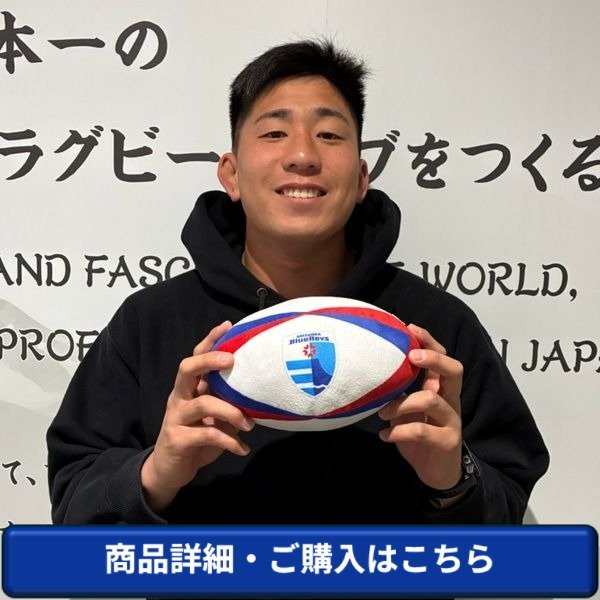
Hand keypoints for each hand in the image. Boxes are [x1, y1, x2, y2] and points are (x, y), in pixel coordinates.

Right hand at [141, 321, 253, 512]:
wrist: (169, 471)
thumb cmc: (196, 438)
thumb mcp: (213, 418)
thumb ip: (226, 403)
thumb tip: (257, 392)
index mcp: (188, 388)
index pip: (196, 358)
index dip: (209, 341)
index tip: (228, 326)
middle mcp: (179, 398)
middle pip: (187, 369)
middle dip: (209, 361)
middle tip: (231, 360)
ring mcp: (176, 417)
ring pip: (203, 404)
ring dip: (231, 412)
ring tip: (249, 425)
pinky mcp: (177, 439)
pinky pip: (207, 435)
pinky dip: (229, 441)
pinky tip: (242, 449)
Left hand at [378, 324, 462, 490]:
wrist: (437, 473)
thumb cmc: (419, 434)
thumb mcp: (408, 409)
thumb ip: (400, 390)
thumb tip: (373, 368)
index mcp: (441, 389)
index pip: (443, 358)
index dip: (429, 341)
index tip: (410, 328)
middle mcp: (450, 400)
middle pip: (454, 371)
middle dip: (433, 359)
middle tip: (411, 356)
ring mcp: (452, 421)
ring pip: (431, 399)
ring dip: (401, 403)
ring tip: (382, 413)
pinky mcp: (447, 441)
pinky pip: (422, 431)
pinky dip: (398, 432)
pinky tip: (385, 436)